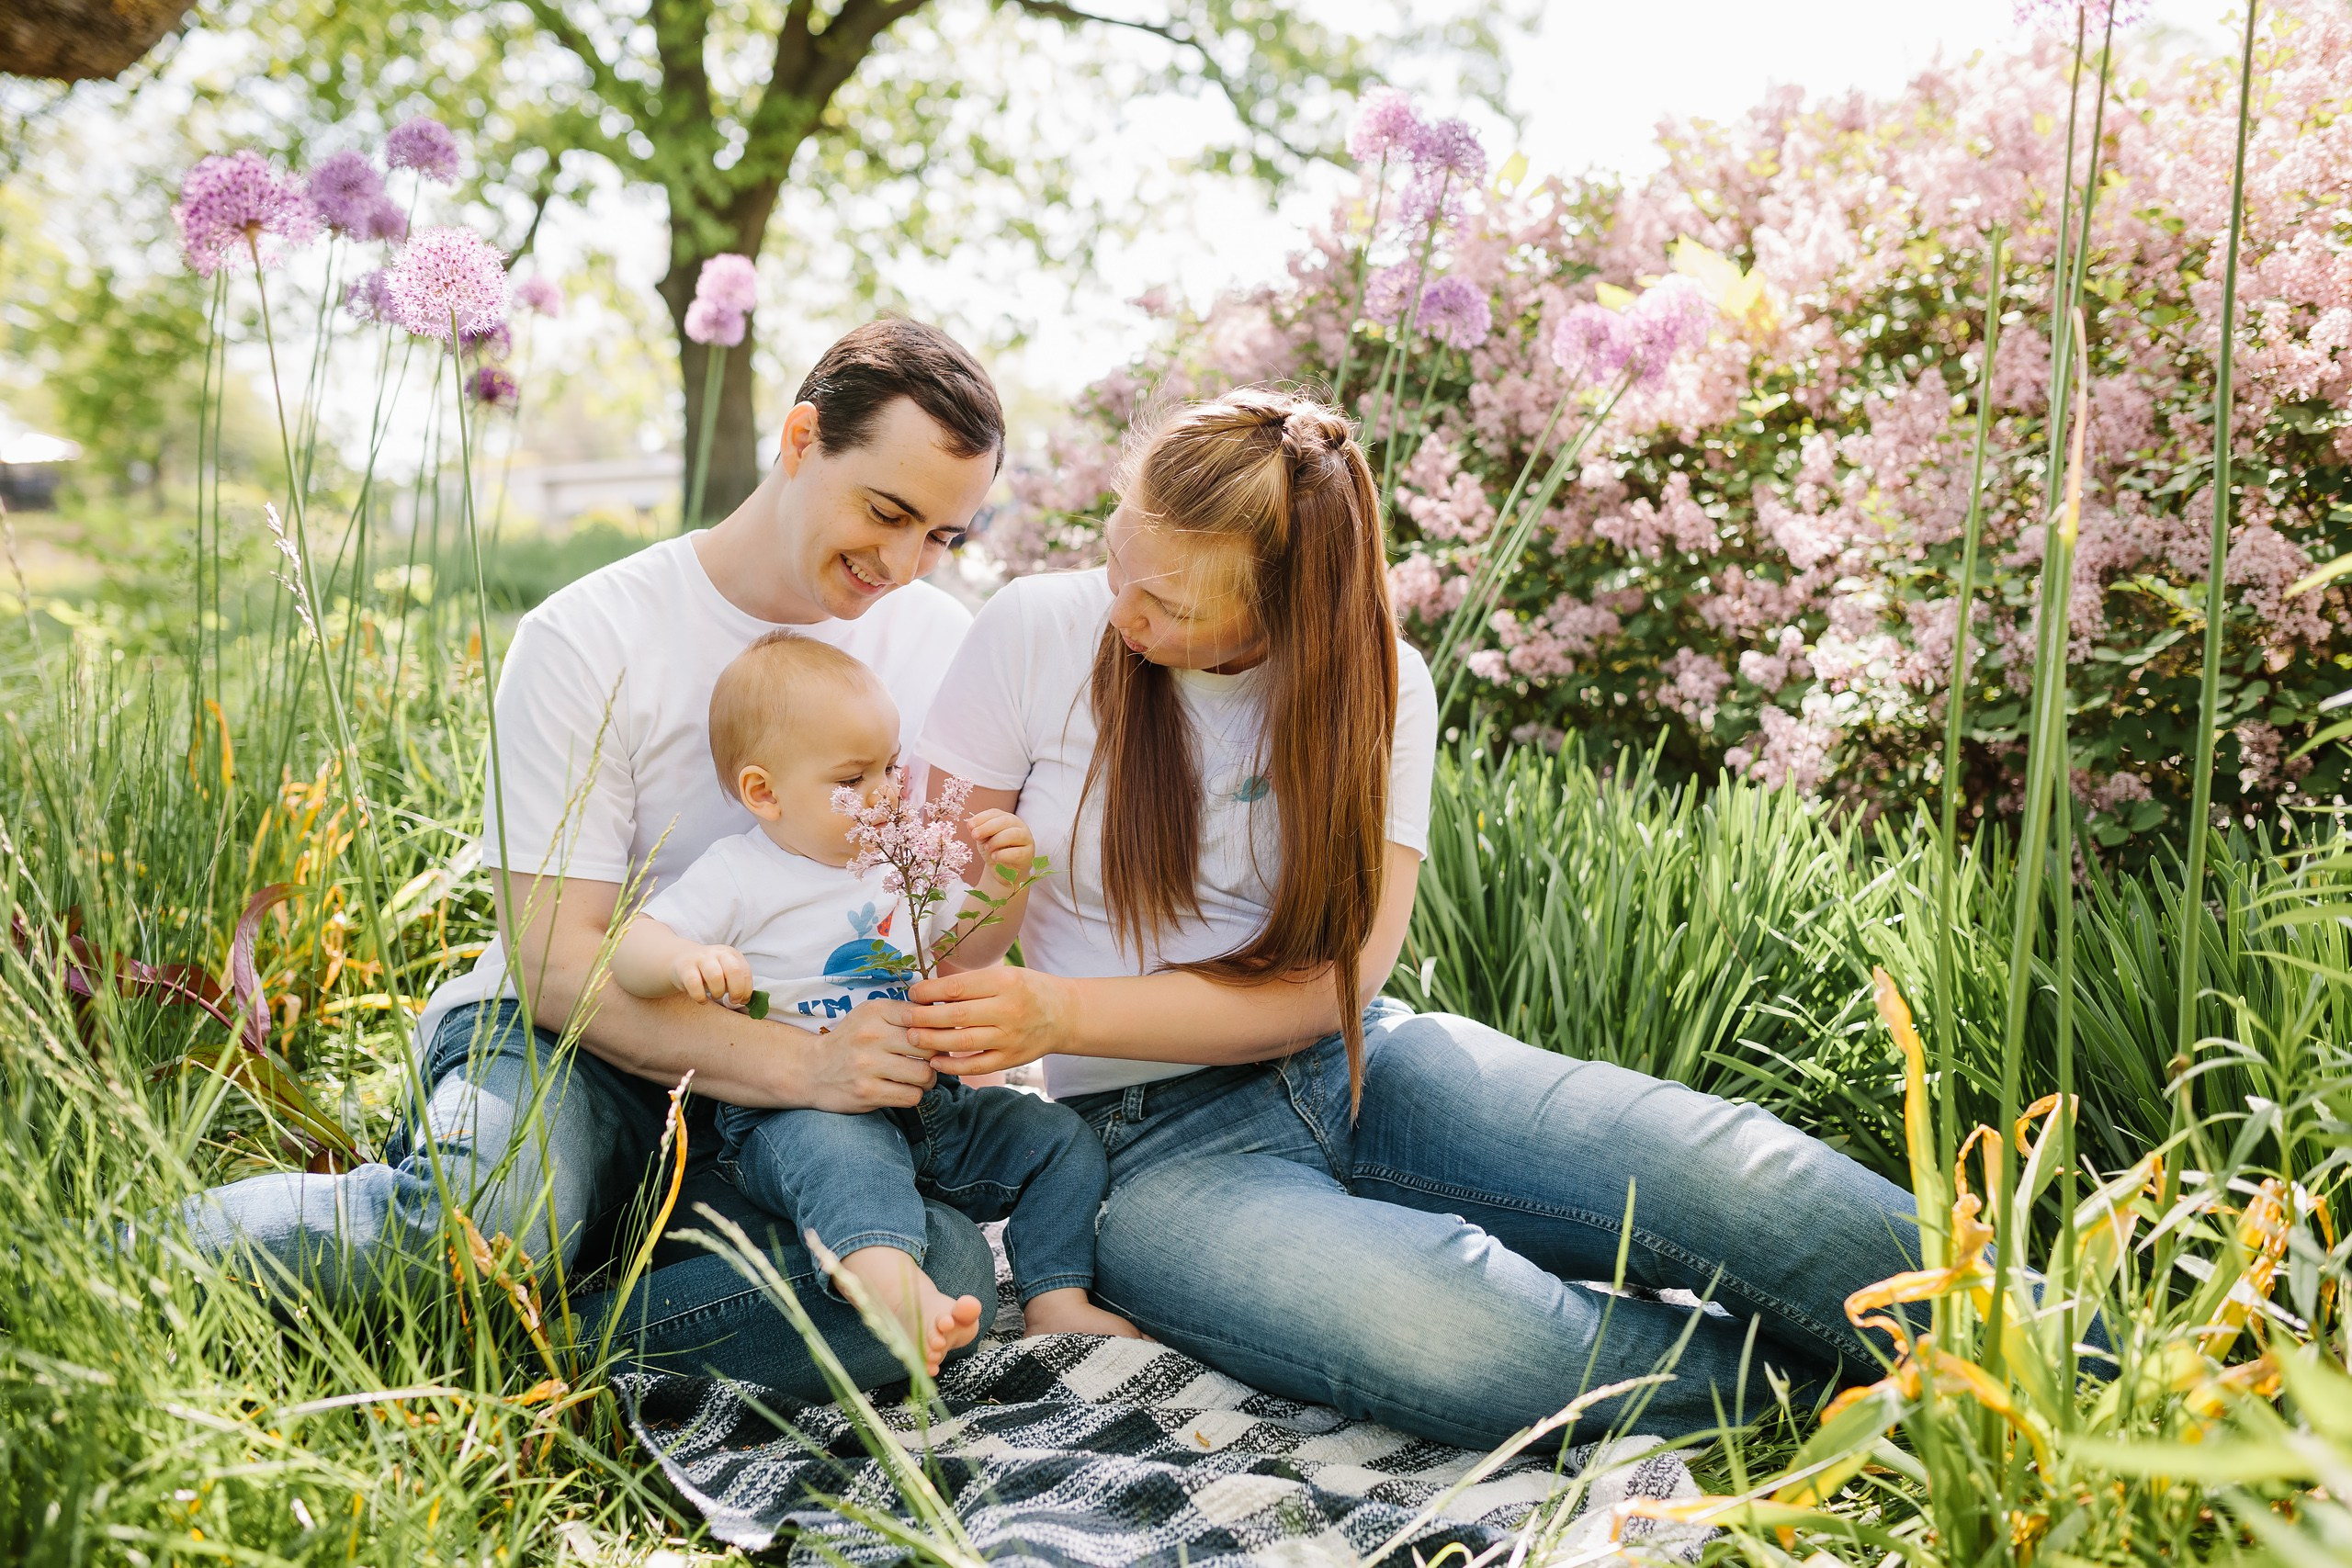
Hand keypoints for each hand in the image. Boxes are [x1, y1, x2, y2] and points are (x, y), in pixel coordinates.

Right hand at [671, 944, 752, 1006]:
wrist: (680, 959)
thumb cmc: (708, 971)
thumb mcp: (725, 972)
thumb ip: (737, 983)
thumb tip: (745, 1000)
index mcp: (731, 954)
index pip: (745, 971)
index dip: (746, 989)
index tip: (742, 1000)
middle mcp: (717, 953)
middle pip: (734, 970)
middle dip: (736, 990)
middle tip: (732, 1001)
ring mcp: (700, 958)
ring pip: (715, 976)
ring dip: (718, 992)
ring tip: (715, 996)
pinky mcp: (685, 967)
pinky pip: (695, 984)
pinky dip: (700, 996)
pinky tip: (702, 999)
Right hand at [795, 997, 939, 1112]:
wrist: (812, 1070)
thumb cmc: (851, 1041)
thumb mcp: (871, 1016)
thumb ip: (905, 1012)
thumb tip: (946, 1014)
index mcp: (874, 1012)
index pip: (922, 1017)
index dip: (937, 1029)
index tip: (935, 1036)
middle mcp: (870, 1036)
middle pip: (928, 1047)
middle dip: (936, 1056)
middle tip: (930, 1060)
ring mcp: (868, 1066)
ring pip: (924, 1074)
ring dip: (928, 1079)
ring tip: (919, 1076)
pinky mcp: (867, 1093)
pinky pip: (911, 1096)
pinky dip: (913, 1094)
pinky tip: (904, 1089)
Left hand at [907, 966, 1077, 1074]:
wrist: (1064, 1014)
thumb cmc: (1028, 989)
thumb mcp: (1005, 974)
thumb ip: (972, 982)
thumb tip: (929, 988)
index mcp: (1005, 983)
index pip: (957, 988)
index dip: (930, 992)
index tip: (913, 993)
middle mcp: (1008, 1010)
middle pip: (956, 1016)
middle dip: (924, 1018)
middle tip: (905, 1018)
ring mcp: (1010, 1037)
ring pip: (963, 1042)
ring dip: (933, 1041)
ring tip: (913, 1037)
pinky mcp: (1011, 1059)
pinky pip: (976, 1066)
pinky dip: (953, 1066)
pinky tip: (935, 1061)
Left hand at [965, 808, 1034, 881]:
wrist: (1005, 871)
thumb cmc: (995, 851)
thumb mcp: (984, 840)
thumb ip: (979, 832)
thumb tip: (971, 825)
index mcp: (1007, 819)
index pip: (995, 813)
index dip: (982, 818)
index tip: (970, 826)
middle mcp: (1019, 826)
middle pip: (1005, 821)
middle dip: (987, 827)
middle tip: (975, 835)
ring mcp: (1026, 840)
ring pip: (1013, 834)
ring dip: (996, 840)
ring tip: (987, 848)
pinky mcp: (1028, 855)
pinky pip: (1017, 853)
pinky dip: (1003, 854)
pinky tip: (995, 857)